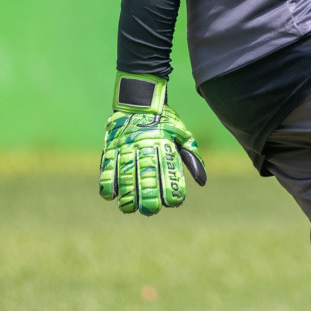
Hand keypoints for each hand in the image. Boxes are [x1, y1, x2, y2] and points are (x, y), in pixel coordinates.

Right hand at [98, 73, 206, 214]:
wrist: (140, 100)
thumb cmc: (164, 122)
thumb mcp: (182, 134)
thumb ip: (191, 157)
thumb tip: (202, 182)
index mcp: (164, 143)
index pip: (169, 168)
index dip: (171, 186)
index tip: (174, 203)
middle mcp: (144, 145)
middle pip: (146, 173)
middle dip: (148, 194)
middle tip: (151, 211)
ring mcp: (126, 145)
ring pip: (125, 172)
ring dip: (126, 193)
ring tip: (129, 209)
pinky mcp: (110, 146)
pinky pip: (107, 165)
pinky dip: (107, 181)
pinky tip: (110, 196)